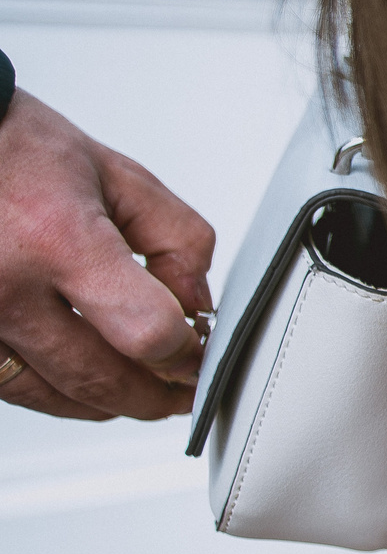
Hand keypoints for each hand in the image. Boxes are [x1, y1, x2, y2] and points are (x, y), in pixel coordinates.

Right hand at [0, 94, 214, 419]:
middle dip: (156, 395)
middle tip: (185, 389)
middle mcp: (7, 287)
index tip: (200, 346)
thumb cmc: (18, 152)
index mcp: (59, 239)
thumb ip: (176, 238)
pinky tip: (86, 374)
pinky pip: (13, 385)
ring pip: (53, 397)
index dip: (185, 349)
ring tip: (142, 386)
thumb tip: (197, 305)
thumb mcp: (118, 176)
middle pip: (100, 380)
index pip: (144, 330)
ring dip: (108, 402)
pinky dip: (57, 390)